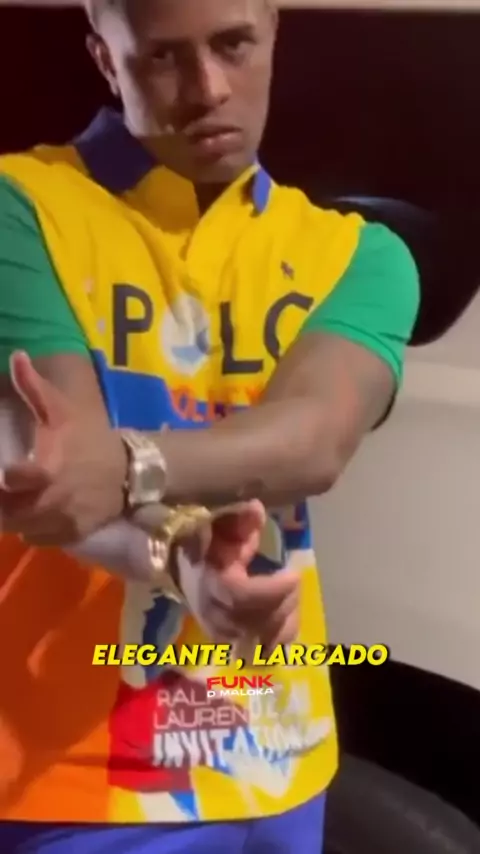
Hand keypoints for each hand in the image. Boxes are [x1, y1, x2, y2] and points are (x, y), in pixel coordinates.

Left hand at [0, 351, 126, 544]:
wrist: (132, 470)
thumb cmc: (90, 437)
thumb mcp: (63, 409)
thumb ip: (33, 388)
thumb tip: (16, 355)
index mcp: (51, 466)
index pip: (12, 480)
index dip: (4, 478)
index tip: (3, 471)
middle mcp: (56, 498)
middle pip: (8, 512)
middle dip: (0, 502)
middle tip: (2, 488)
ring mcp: (64, 520)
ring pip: (19, 528)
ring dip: (10, 516)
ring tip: (10, 501)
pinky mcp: (72, 535)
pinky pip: (36, 539)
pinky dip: (28, 530)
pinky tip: (29, 513)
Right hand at [176, 500, 299, 650]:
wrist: (177, 566)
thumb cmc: (203, 542)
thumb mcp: (218, 526)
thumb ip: (239, 521)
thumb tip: (256, 508)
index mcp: (211, 584)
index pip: (242, 597)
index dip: (272, 589)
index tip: (293, 573)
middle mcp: (216, 615)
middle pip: (259, 620)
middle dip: (285, 599)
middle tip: (293, 580)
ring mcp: (224, 633)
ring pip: (266, 638)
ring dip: (286, 617)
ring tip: (289, 594)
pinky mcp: (232, 643)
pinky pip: (266, 650)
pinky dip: (282, 634)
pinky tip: (286, 613)